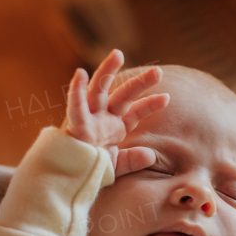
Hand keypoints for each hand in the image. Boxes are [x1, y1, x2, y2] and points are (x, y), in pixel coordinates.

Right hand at [63, 48, 169, 175]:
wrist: (68, 181)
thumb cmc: (89, 171)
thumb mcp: (116, 167)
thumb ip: (132, 161)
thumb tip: (151, 156)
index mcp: (114, 128)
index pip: (135, 112)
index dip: (150, 104)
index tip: (167, 98)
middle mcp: (102, 119)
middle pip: (123, 96)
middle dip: (139, 83)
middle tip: (158, 71)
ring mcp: (88, 120)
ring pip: (98, 90)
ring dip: (107, 71)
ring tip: (118, 53)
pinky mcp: (75, 126)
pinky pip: (75, 107)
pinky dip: (76, 91)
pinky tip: (80, 74)